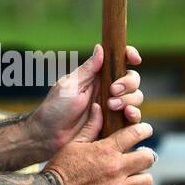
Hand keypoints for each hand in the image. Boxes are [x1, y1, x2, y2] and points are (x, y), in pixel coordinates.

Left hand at [29, 43, 143, 156]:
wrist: (48, 137)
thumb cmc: (55, 109)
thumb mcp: (70, 86)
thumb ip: (88, 69)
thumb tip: (101, 47)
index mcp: (97, 77)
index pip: (119, 62)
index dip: (130, 56)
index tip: (134, 59)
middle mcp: (107, 90)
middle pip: (132, 80)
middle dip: (128, 83)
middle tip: (113, 90)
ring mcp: (112, 108)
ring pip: (136, 98)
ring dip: (129, 99)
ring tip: (112, 105)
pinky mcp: (114, 125)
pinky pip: (132, 119)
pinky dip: (134, 114)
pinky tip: (127, 114)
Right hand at [43, 119, 154, 184]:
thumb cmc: (60, 168)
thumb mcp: (73, 144)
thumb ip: (90, 127)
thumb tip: (99, 108)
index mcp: (106, 150)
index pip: (135, 134)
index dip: (144, 130)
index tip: (146, 131)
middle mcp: (115, 169)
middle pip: (148, 158)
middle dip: (146, 156)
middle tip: (140, 159)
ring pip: (146, 181)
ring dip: (142, 179)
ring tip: (135, 180)